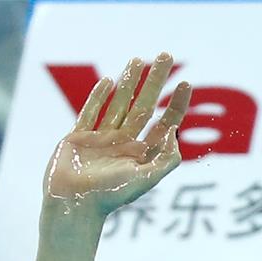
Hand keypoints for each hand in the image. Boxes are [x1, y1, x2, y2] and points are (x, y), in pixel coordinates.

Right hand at [43, 53, 190, 217]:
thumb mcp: (145, 179)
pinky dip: (99, 97)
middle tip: (166, 56)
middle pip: (144, 106)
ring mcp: (102, 139)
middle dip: (156, 82)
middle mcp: (124, 144)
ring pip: (119, 104)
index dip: (176, 104)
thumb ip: (164, 159)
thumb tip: (175, 133)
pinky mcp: (79, 137)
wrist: (75, 203)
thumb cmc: (111, 195)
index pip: (165, 124)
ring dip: (129, 82)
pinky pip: (90, 113)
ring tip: (138, 60)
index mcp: (142, 155)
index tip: (186, 83)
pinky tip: (109, 82)